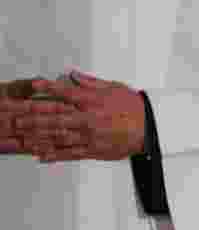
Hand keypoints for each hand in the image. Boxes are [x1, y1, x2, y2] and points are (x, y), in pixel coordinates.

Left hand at [13, 70, 145, 161]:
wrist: (150, 129)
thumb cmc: (134, 108)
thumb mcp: (115, 88)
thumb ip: (91, 83)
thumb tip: (73, 75)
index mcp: (95, 101)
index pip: (67, 92)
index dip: (49, 88)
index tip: (34, 85)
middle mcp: (89, 118)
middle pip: (56, 115)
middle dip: (34, 114)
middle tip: (17, 114)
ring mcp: (89, 136)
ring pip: (58, 136)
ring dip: (38, 135)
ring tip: (22, 134)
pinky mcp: (93, 150)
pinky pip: (69, 153)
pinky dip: (53, 154)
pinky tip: (40, 154)